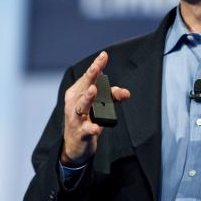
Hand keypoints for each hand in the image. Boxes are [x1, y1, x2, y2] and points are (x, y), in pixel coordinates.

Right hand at [61, 51, 130, 165]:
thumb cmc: (85, 119)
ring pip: (82, 106)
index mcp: (77, 93)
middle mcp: (74, 103)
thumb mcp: (99, 106)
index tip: (104, 55)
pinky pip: (86, 129)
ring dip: (88, 97)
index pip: (88, 77)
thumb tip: (126, 92)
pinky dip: (91, 128)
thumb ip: (112, 97)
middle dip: (91, 76)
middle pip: (84, 87)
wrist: (74, 146)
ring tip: (94, 90)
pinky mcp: (80, 132)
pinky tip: (97, 128)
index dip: (96, 65)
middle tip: (97, 67)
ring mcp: (76, 118)